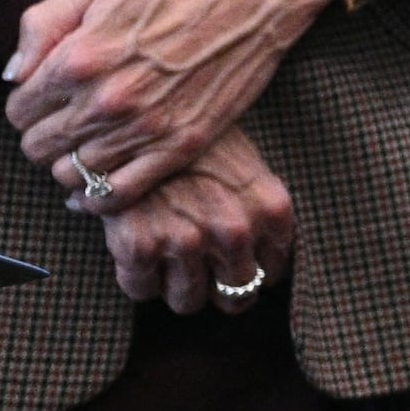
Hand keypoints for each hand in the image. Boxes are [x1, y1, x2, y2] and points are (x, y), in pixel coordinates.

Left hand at [6, 0, 332, 210]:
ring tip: (88, 143)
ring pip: (72, 175)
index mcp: (78, 58)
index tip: (47, 99)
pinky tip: (95, 187)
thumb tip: (14, 75)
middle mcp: (106, 100)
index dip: (27, 105)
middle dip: (44, 136)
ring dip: (71, 163)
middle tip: (66, 121)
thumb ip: (41, 25)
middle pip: (39, 148)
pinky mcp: (180, 146)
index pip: (19, 111)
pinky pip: (118, 193)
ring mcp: (145, 128)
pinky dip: (97, 198)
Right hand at [97, 129, 296, 317]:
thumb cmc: (199, 135)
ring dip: (177, 287)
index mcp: (272, 212)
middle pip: (235, 297)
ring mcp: (187, 241)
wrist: (143, 109)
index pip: (273, 274)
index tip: (236, 266)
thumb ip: (256, 209)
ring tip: (166, 262)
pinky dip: (137, 277)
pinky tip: (136, 253)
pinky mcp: (139, 246)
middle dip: (218, 288)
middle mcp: (236, 232)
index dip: (253, 273)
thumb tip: (259, 254)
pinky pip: (141, 290)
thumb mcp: (248, 164)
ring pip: (187, 301)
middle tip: (201, 273)